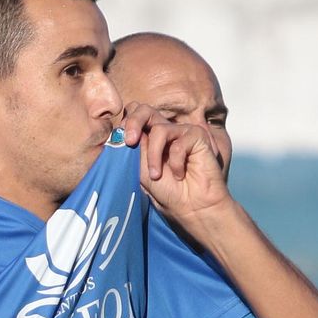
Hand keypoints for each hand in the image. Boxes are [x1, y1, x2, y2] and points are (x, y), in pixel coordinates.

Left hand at [116, 102, 231, 228]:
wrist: (192, 208)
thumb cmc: (168, 193)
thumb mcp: (142, 171)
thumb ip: (134, 150)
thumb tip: (122, 132)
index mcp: (149, 139)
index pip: (134, 116)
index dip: (125, 123)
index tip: (120, 141)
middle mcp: (165, 132)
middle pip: (144, 110)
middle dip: (133, 122)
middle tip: (130, 141)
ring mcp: (181, 132)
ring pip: (159, 130)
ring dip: (154, 156)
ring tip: (156, 175)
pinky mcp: (197, 136)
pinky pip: (179, 143)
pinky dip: (176, 162)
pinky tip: (180, 175)